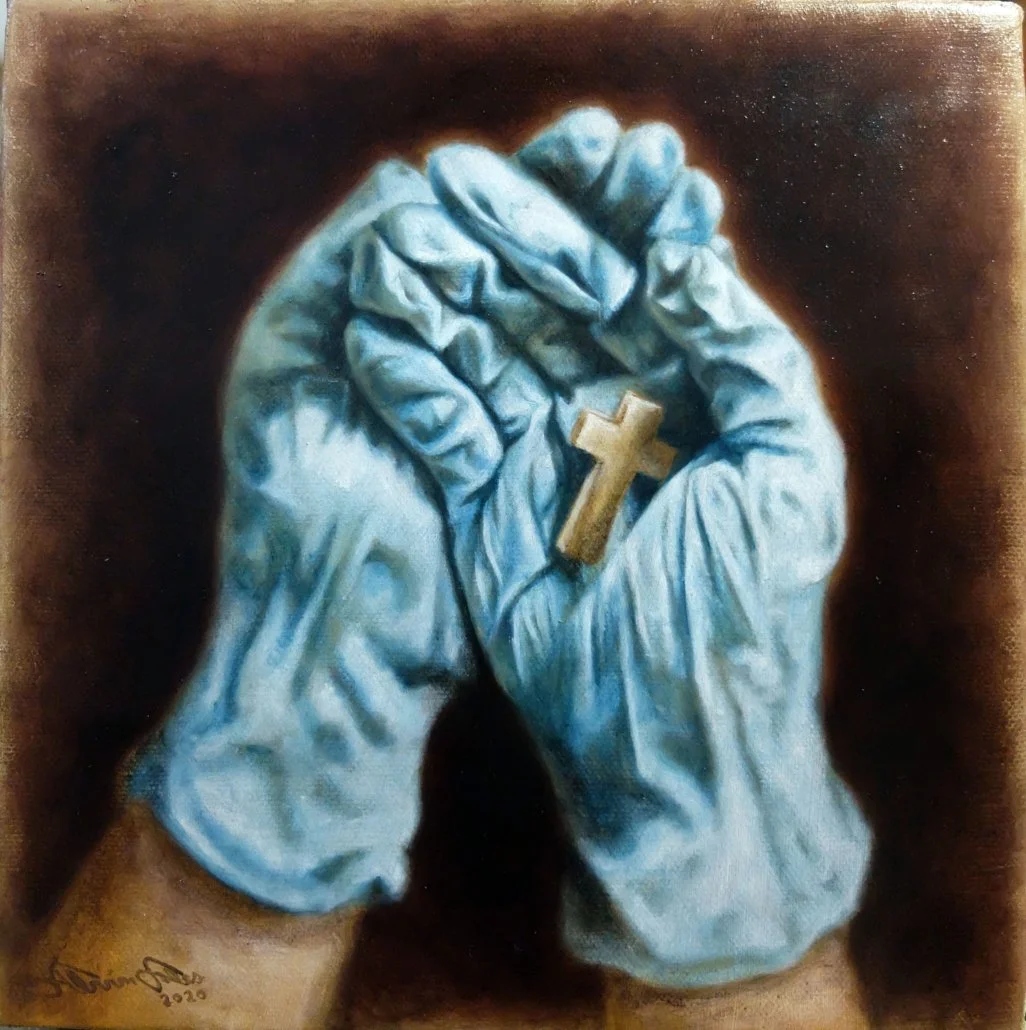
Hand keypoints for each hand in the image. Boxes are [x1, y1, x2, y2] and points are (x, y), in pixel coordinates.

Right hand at [344, 110, 868, 980]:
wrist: (662, 728)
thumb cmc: (739, 605)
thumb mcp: (789, 467)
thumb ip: (752, 352)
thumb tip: (690, 256)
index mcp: (689, 393)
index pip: (654, 276)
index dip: (634, 214)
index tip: (614, 153)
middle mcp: (609, 408)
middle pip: (558, 294)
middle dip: (527, 236)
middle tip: (483, 178)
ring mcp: (537, 448)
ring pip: (485, 345)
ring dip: (451, 294)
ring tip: (413, 244)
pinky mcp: (477, 492)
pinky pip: (436, 418)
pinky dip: (410, 381)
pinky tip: (376, 337)